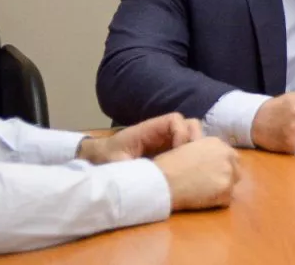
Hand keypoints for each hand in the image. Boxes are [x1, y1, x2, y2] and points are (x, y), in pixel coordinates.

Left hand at [78, 113, 201, 163]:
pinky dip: (192, 156)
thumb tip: (147, 175)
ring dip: (196, 148)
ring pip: (192, 136)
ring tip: (193, 166)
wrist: (98, 161)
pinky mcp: (169, 151)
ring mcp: (167, 141)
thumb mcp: (117, 164)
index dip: (181, 133)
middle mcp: (162, 132)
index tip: (179, 151)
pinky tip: (188, 171)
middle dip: (195, 140)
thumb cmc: (106, 160)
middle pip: (190, 125)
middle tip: (194, 160)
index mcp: (149, 130)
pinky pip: (187, 148)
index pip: (175, 120)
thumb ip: (131, 166)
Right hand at [154, 137, 240, 211]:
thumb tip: (212, 163)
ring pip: (232, 185)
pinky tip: (201, 200)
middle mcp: (226, 154)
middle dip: (225, 177)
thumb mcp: (189, 148)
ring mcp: (228, 172)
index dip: (220, 167)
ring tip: (202, 193)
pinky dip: (216, 202)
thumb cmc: (168, 166)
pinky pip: (226, 200)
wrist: (162, 181)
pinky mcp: (225, 189)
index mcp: (217, 143)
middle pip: (236, 169)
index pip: (230, 156)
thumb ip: (205, 152)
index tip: (210, 174)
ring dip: (221, 190)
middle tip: (209, 186)